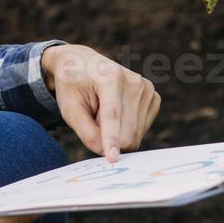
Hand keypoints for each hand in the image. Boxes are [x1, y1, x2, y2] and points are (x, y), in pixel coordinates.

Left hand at [41, 45, 160, 161]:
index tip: (112, 159)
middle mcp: (134, 81)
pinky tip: (117, 114)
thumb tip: (105, 153)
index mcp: (110, 77)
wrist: (85, 64)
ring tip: (104, 114)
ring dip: (117, 134)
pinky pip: (141, 131)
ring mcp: (147, 89)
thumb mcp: (69, 108)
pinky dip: (126, 130)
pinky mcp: (154, 98)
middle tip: (93, 122)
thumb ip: (86, 132)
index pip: (112, 115)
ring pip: (135, 135)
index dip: (112, 139)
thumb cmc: (74, 86)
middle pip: (127, 132)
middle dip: (108, 139)